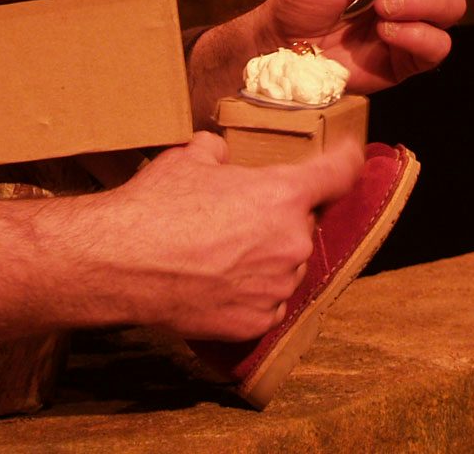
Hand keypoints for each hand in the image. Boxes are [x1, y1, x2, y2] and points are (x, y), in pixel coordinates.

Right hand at [93, 132, 363, 339]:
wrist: (123, 263)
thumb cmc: (156, 206)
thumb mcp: (189, 158)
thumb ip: (218, 152)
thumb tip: (221, 153)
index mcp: (284, 194)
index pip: (339, 173)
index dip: (347, 161)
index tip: (350, 158)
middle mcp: (292, 241)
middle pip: (302, 224)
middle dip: (278, 219)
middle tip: (237, 217)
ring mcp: (277, 285)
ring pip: (286, 266)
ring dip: (265, 259)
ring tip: (220, 254)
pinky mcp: (256, 320)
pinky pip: (268, 303)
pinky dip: (251, 294)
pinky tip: (217, 284)